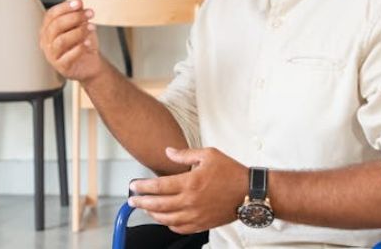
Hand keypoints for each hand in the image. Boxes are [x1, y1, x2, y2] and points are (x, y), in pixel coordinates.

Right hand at [38, 0, 103, 83]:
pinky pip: (68, 57)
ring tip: (91, 27)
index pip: (51, 14)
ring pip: (61, 41)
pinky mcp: (61, 66)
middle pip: (56, 26)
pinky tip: (88, 42)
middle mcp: (46, 41)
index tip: (79, 2)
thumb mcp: (81, 25)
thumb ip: (78, 14)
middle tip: (89, 13)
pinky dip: (79, 48)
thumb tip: (78, 3)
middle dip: (74, 17)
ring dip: (78, 32)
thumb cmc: (82, 42)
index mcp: (48, 29)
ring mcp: (52, 55)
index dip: (65, 7)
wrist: (90, 63)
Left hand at [128, 147, 249, 233]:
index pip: (159, 186)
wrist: (249, 192)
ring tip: (145, 209)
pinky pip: (180, 228)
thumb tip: (168, 152)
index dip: (143, 187)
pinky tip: (164, 219)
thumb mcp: (208, 155)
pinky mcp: (202, 224)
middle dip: (141, 203)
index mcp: (190, 182)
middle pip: (158, 205)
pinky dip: (169, 224)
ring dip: (152, 215)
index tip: (133, 186)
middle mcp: (190, 201)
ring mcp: (196, 215)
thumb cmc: (230, 173)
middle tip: (131, 201)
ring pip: (167, 219)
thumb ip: (185, 154)